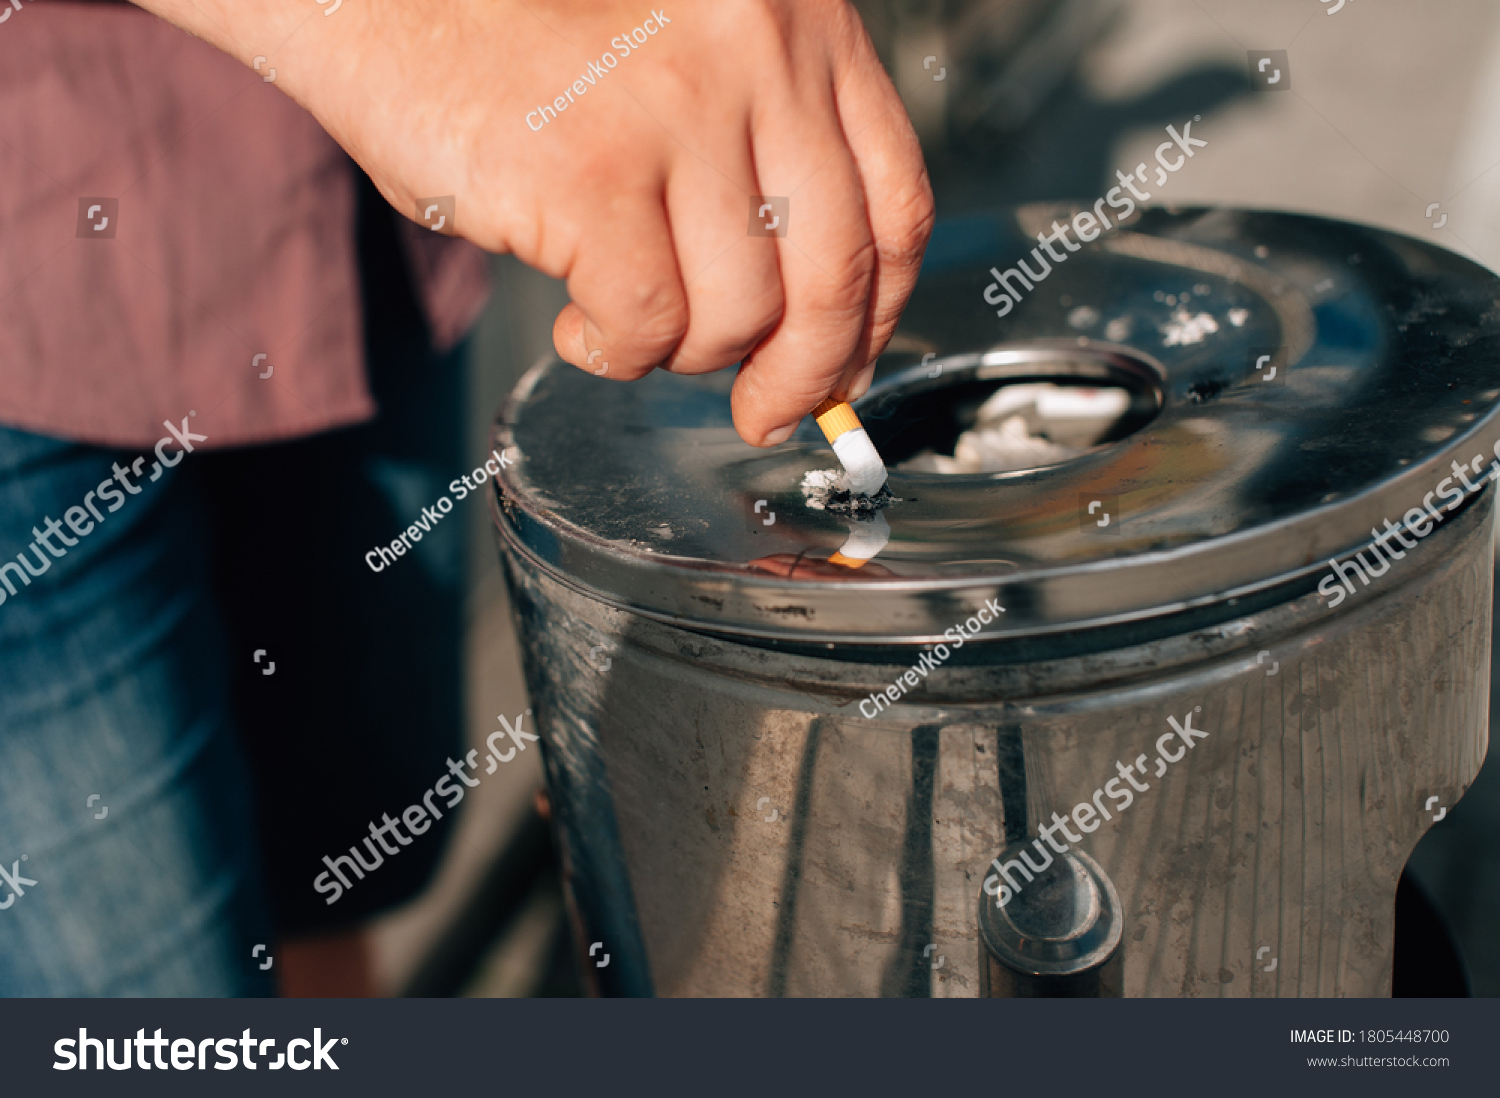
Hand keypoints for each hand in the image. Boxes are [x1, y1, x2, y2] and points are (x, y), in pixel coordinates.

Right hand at [133, 0, 933, 446]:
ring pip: (737, 316)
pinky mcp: (592, 174)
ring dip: (682, 354)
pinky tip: (577, 321)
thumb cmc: (525, 43)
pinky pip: (646, 326)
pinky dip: (612, 352)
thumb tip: (820, 331)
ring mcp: (676, 110)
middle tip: (766, 413)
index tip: (849, 363)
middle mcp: (757, 53)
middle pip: (836, 275)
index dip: (880, 311)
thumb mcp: (690, 70)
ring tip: (626, 322)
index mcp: (799, 24)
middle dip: (806, 376)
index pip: (896, 201)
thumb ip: (766, 162)